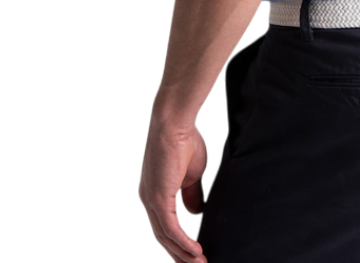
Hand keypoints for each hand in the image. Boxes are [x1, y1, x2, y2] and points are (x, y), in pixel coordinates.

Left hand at [139, 120, 208, 262]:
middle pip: (163, 238)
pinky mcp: (158, 199)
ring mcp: (151, 201)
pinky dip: (184, 243)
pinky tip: (195, 252)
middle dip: (180, 256)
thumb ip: (191, 194)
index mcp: (155, 194)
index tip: (193, 255)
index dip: (178, 243)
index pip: (164, 227)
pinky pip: (171, 229)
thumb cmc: (184, 142)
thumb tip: (195, 211)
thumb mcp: (192, 174)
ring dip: (184, 254)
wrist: (175, 125)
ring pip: (166, 238)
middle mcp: (148, 201)